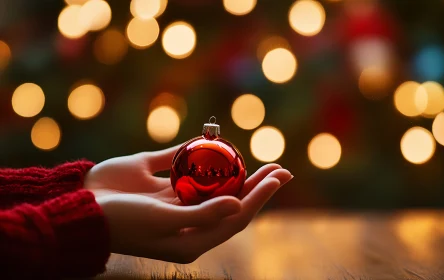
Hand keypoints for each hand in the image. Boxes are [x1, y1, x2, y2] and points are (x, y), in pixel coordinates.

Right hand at [84, 145, 292, 262]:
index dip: (260, 197)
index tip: (278, 177)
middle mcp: (188, 222)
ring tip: (263, 162)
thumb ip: (202, 215)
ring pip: (216, 187)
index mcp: (192, 239)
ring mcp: (176, 202)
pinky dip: (206, 159)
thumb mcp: (162, 221)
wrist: (81, 209)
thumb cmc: (122, 220)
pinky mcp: (162, 183)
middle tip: (281, 168)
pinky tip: (223, 148)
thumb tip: (238, 204)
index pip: (235, 217)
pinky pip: (189, 169)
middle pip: (232, 202)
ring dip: (239, 174)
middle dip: (258, 185)